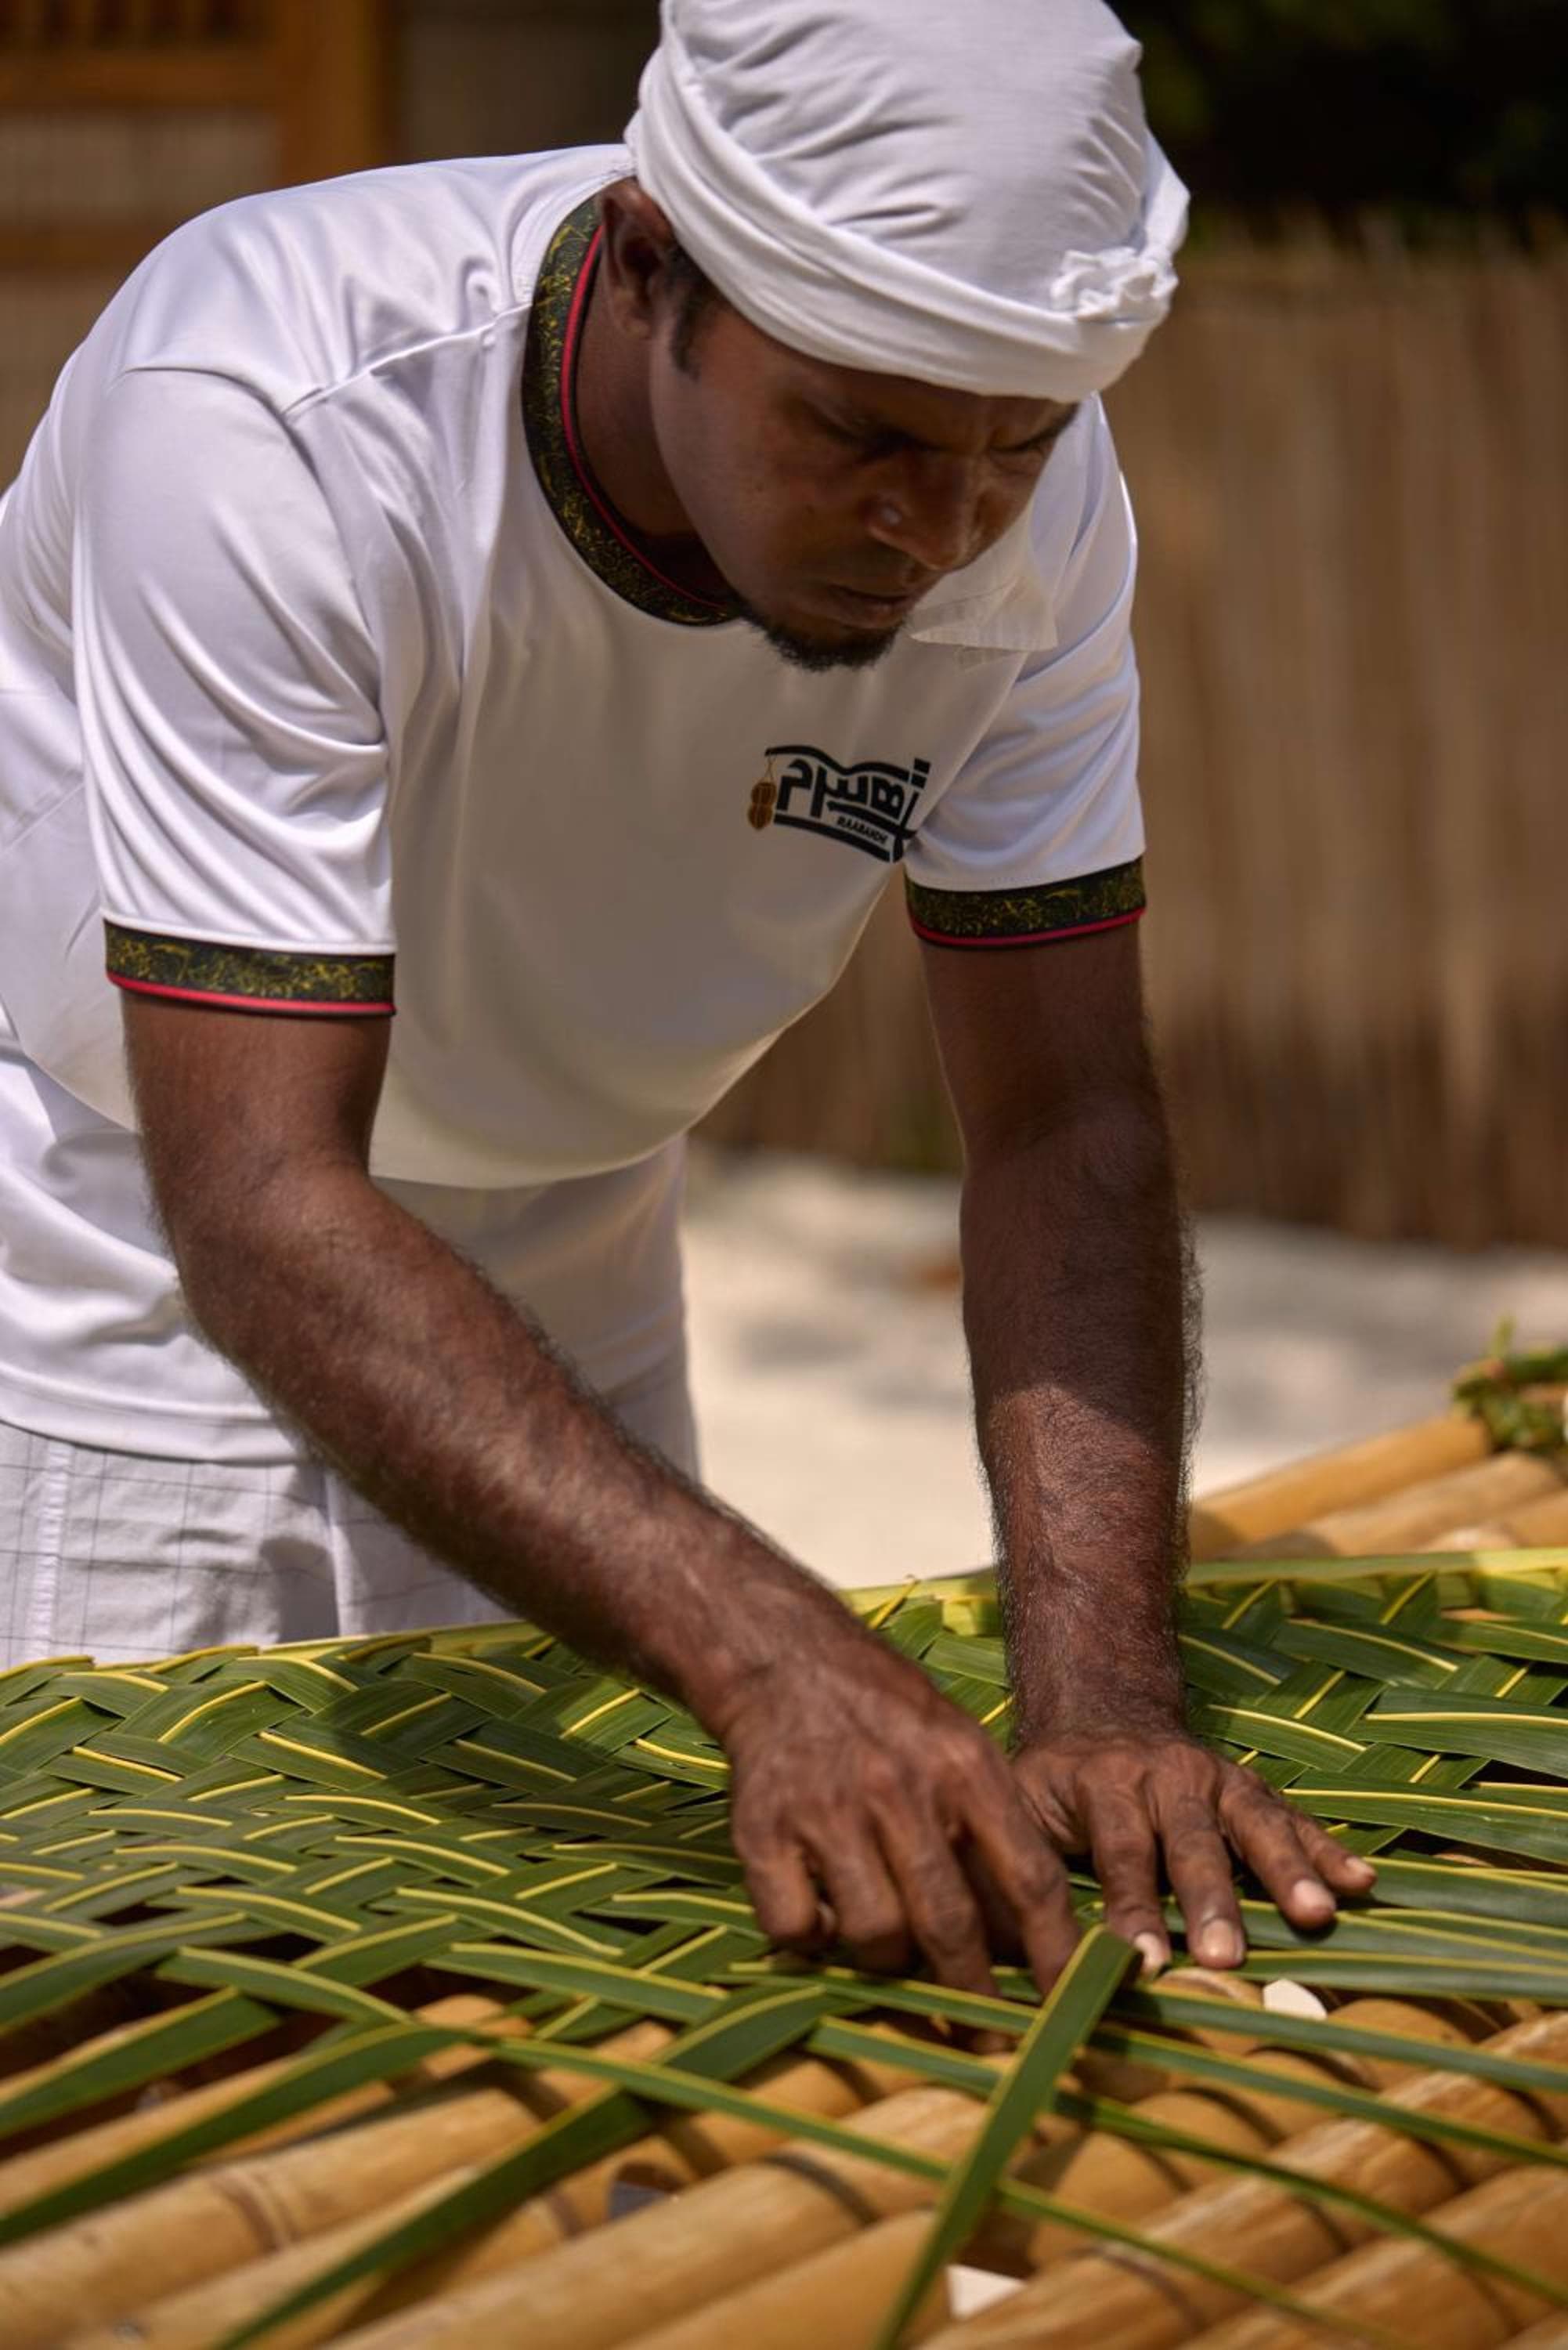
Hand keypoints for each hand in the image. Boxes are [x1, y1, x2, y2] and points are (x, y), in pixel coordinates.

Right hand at [715, 1631, 1081, 1997]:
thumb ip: (993, 1833)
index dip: (1054, 1955)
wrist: (788, 1659)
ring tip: (887, 1942)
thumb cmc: (890, 1719)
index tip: (1070, 2008)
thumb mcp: (961, 1749)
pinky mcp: (762, 1831)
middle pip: (951, 1926)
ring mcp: (827, 1810)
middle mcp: (899, 1788)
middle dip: (975, 1996)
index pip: (1028, 1880)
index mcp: (964, 1766)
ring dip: (887, 1962)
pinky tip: (821, 1916)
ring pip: (876, 1938)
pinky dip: (812, 1941)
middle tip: (988, 2033)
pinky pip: (797, 1930)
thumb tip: (1026, 1946)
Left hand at [1012, 1726, 1376, 1973]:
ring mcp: (1214, 1777)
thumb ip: (1019, 1862)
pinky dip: (1326, 1848)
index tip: (1146, 1963)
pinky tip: (1362, 1882)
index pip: (1119, 1852)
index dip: (1132, 1907)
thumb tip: (1004, 1944)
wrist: (1101, 1710)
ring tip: (1317, 1916)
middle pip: (1191, 1841)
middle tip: (1225, 1957)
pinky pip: (1290, 1817)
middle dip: (1210, 1901)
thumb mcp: (1020, 1804)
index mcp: (1102, 1784)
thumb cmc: (1052, 1783)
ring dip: (1286, 1871)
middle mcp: (1164, 1775)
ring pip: (1252, 1824)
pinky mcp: (1248, 1787)